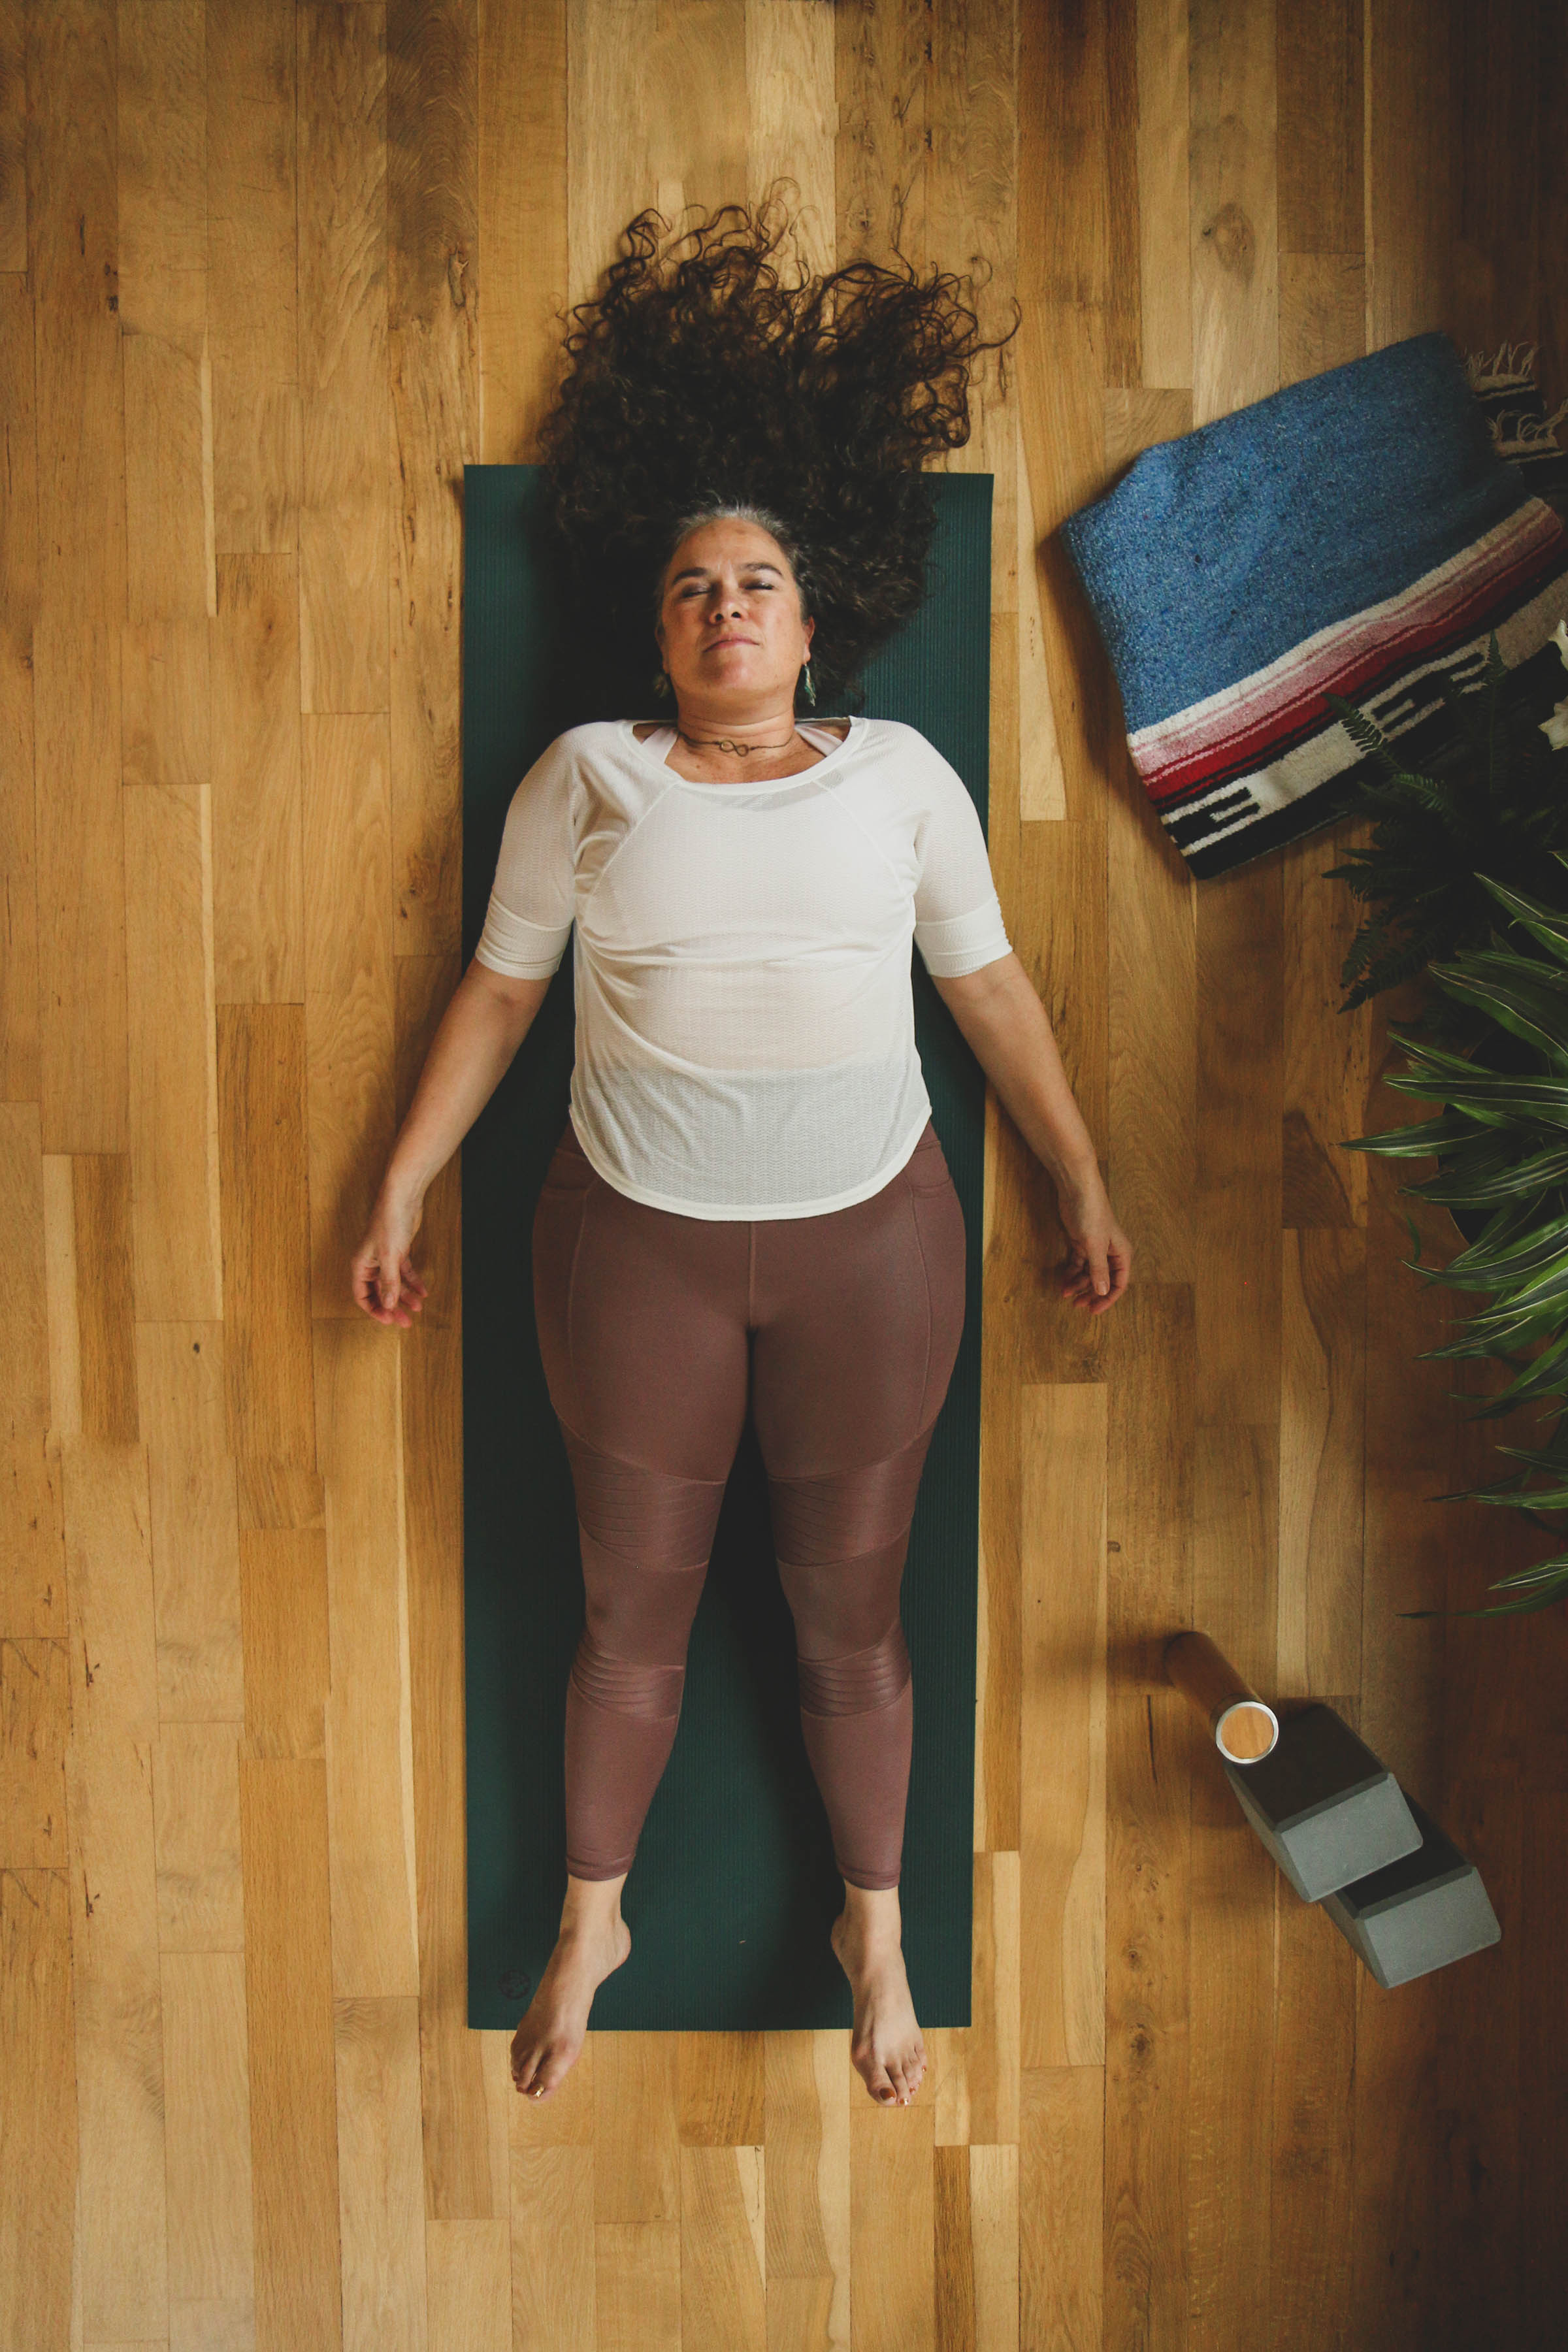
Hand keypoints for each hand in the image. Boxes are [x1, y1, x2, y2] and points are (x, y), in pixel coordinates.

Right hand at [351, 1186, 429, 1327]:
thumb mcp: (390, 1257)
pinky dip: (413, 1282)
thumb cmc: (389, 1222)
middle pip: (378, 1293)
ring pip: (393, 1284)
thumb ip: (389, 1282)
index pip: (362, 1296)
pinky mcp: (398, 1252)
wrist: (403, 1198)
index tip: (389, 1320)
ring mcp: (385, 1258)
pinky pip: (404, 1273)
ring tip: (418, 1307)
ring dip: (405, 1296)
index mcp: (360, 1265)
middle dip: (392, 1307)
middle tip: (405, 1321)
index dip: (374, 1310)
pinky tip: (423, 1291)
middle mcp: (370, 1264)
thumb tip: (388, 1305)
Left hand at [1054, 1166, 1130, 1314]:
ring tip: (1065, 1293)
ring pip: (1089, 1273)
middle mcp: (1110, 1253)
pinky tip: (1063, 1281)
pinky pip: (1078, 1264)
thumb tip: (1102, 1292)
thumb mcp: (1095, 1246)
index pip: (1118, 1284)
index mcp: (1121, 1254)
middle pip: (1103, 1280)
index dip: (1107, 1299)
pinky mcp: (1081, 1243)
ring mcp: (1095, 1248)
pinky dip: (1071, 1273)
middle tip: (1077, 1305)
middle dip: (1091, 1293)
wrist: (1077, 1190)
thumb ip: (1099, 1270)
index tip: (1093, 1311)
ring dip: (1078, 1284)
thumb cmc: (1091, 1214)